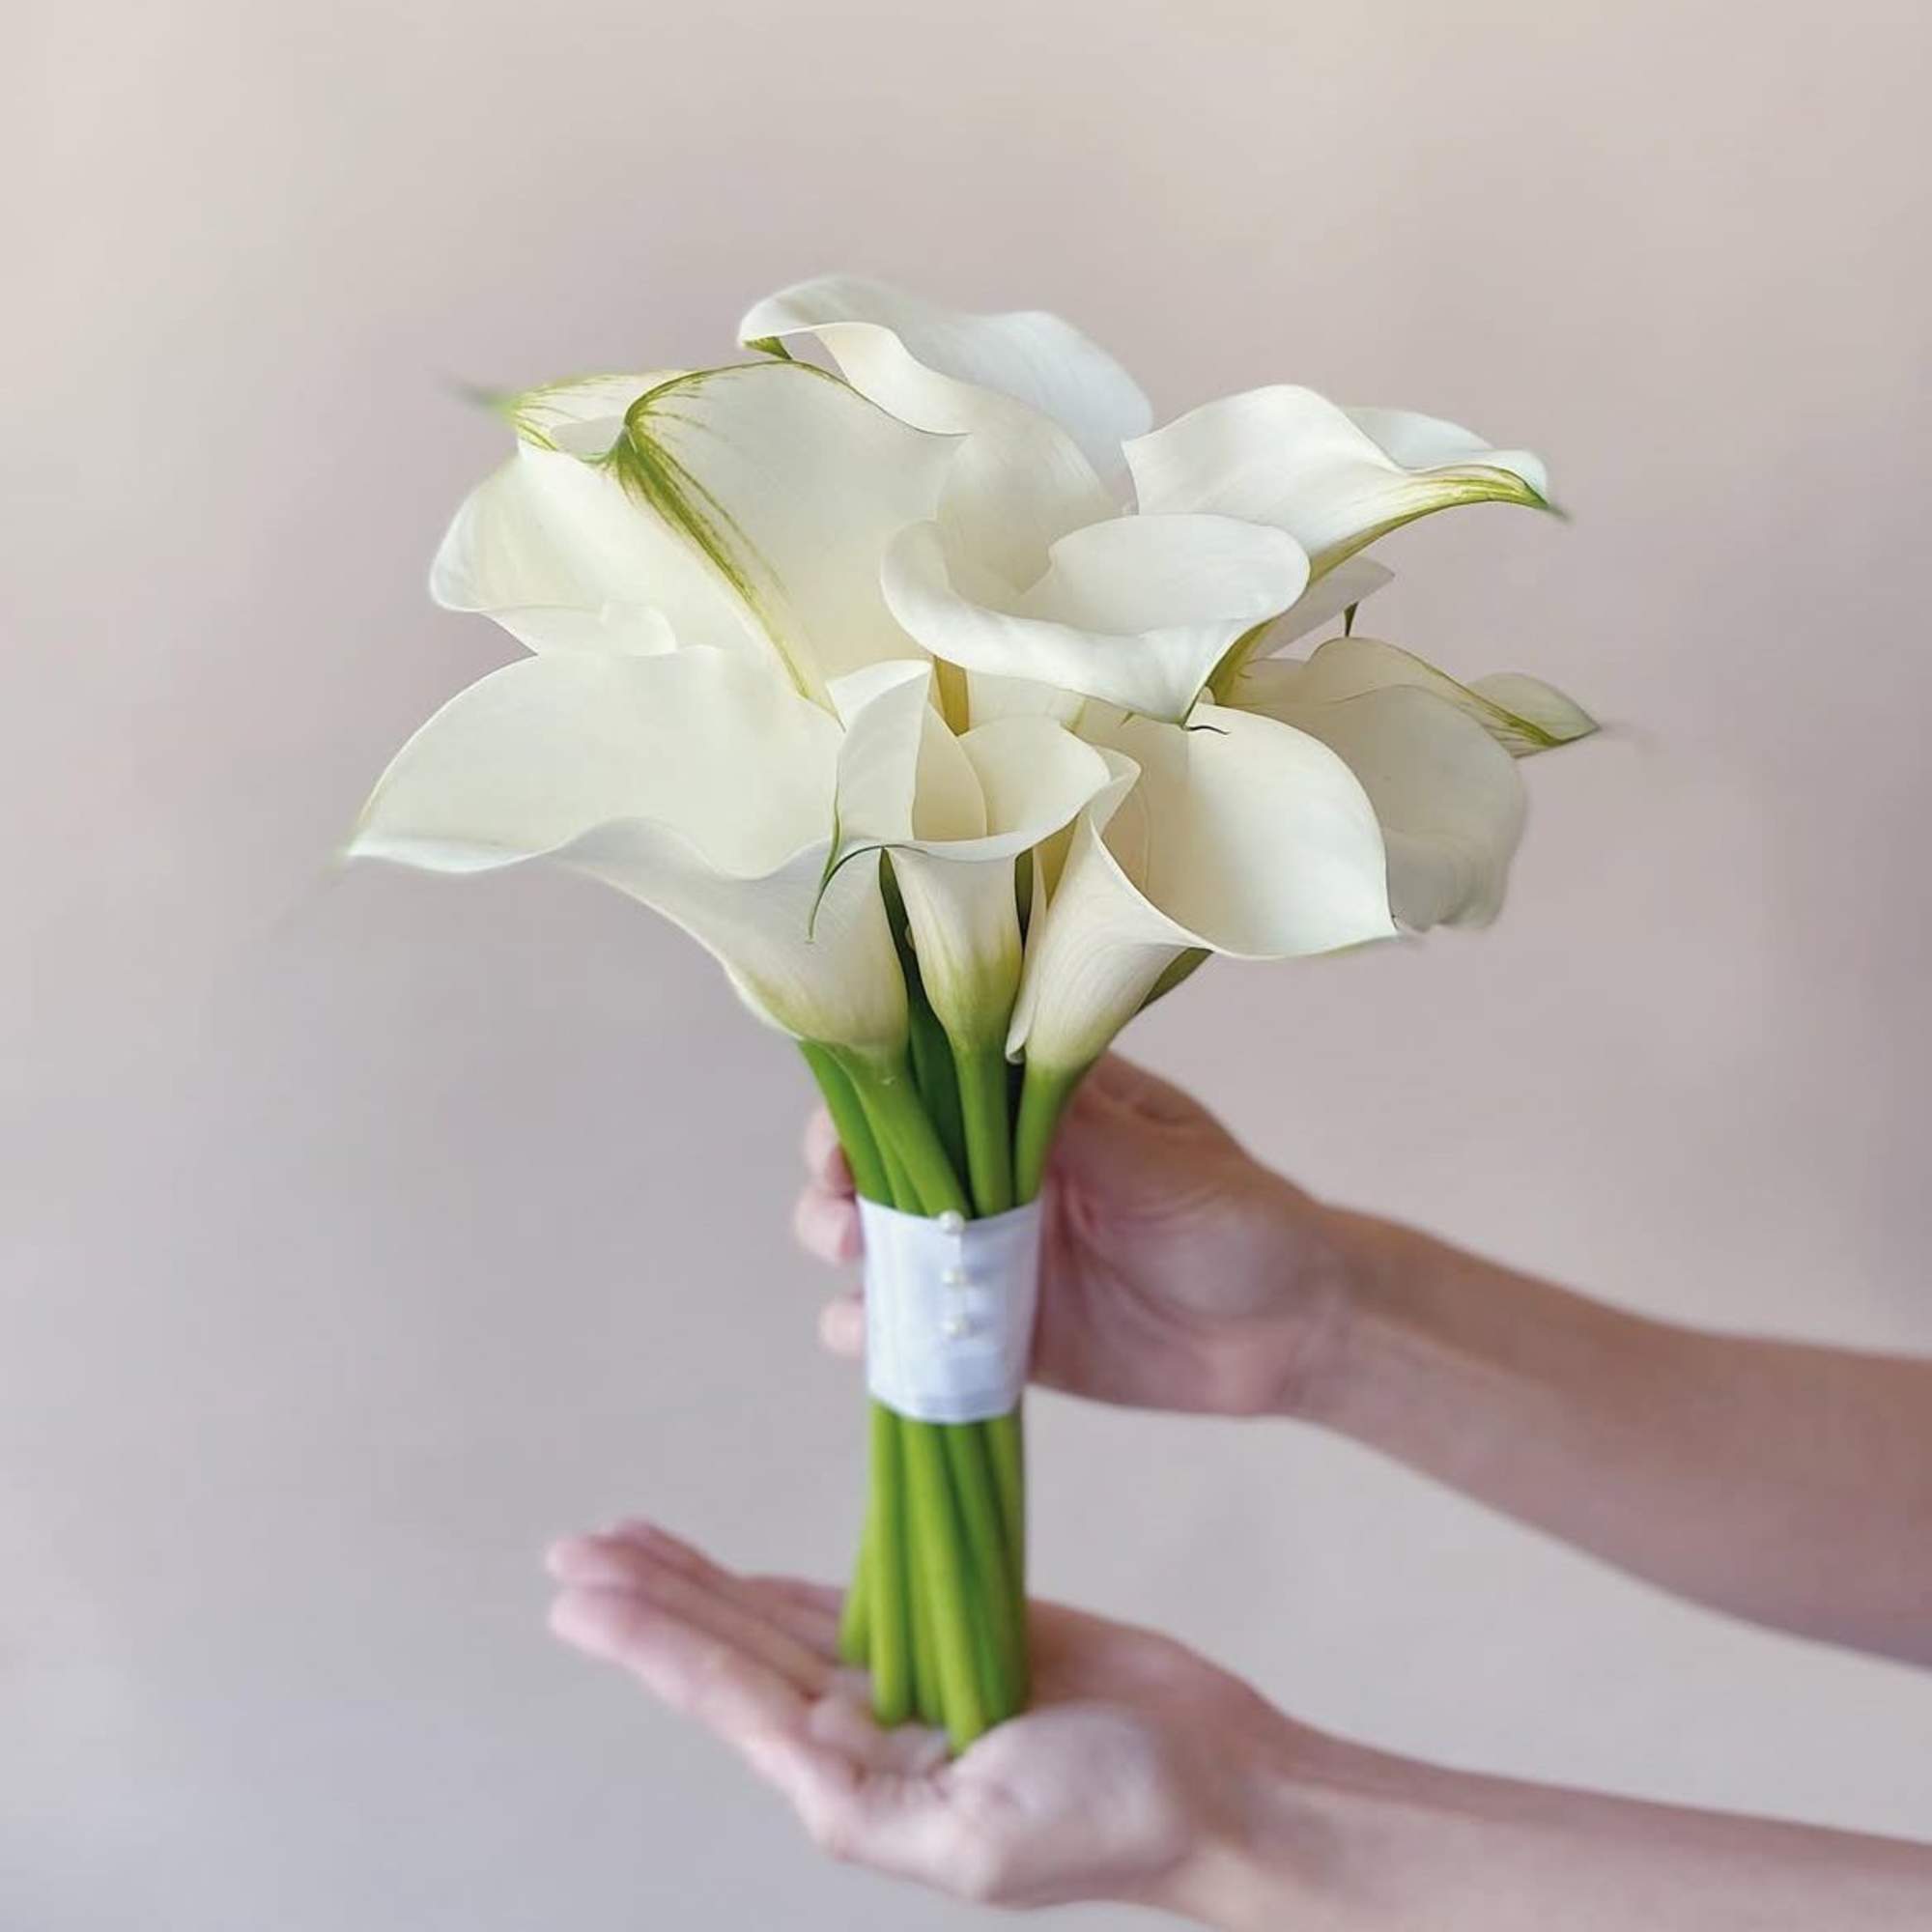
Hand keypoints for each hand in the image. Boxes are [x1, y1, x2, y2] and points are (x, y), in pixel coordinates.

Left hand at [544, 1519, 1286, 1915]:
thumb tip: (790, 1750)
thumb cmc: (1116, 1818)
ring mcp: (905, 1682)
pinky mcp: (953, 1632)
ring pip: (778, 1619)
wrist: (1218, 1775)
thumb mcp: (983, 1839)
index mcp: (856, 1787)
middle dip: (652, 1598)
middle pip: (735, 1648)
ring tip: (623, 1540)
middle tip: (573, 1548)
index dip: (652, 1639)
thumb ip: (877, 1803)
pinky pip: (851, 1597)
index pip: (730, 1697)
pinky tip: (730, 1567)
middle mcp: (863, 1735)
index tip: (580, 1594)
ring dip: (699, 1581)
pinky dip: (782, 1579)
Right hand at [794, 1055, 1351, 1413]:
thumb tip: (990, 1055)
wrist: (1292, 1336)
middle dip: (838, 1176)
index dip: (876, 1094)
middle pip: (885, 1157)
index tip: (845, 1131)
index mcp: (1038, 1105)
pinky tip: (867, 1335)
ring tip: (852, 1260)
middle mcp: (1000, 1170)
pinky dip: (876, 1331)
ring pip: (884, 1239)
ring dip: (845, 1244)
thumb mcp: (1168, 1162)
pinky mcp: (997, 1330)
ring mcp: (993, 1252)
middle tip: (838, 1207)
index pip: (933, 1077)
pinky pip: (917, 1327)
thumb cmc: (1243, 1220)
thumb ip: (1080, 1125)